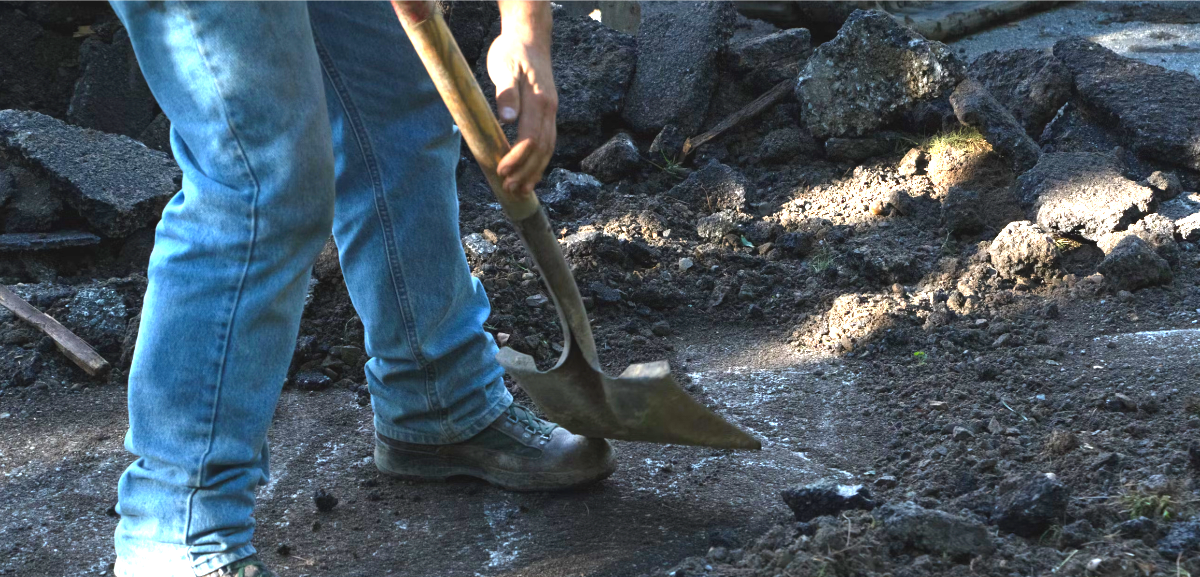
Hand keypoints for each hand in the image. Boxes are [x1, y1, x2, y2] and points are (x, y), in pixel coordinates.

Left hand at [488, 1, 556, 196]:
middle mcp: (550, 109)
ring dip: (535, 171)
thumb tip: (508, 118)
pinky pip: (547, 142)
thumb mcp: (503, 66)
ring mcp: (551, 112)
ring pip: (548, 149)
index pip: (531, 139)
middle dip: (527, 172)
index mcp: (539, 101)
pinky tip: (531, 173)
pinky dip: (540, 161)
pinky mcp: (547, 112)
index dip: (517, 158)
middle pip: (542, 149)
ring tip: (521, 189)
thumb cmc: (512, 51)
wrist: (530, 37)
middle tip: (510, 189)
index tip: (502, 171)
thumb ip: (506, 92)